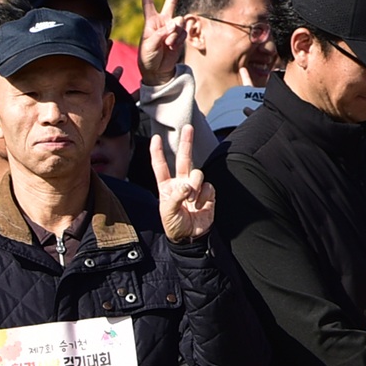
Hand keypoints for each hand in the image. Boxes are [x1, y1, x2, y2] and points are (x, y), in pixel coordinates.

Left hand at [148, 119, 215, 243]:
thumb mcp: (167, 212)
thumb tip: (187, 185)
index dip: (157, 152)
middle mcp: (181, 183)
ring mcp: (195, 187)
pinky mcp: (208, 193)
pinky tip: (201, 206)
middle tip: (188, 127)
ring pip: (198, 174)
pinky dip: (205, 196)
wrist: (191, 237)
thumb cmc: (174, 225)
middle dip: (186, 142)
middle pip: (184, 158)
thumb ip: (176, 196)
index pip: (160, 166)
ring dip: (195, 187)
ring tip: (192, 202)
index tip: (156, 138)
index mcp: (166, 186)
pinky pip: (209, 187)